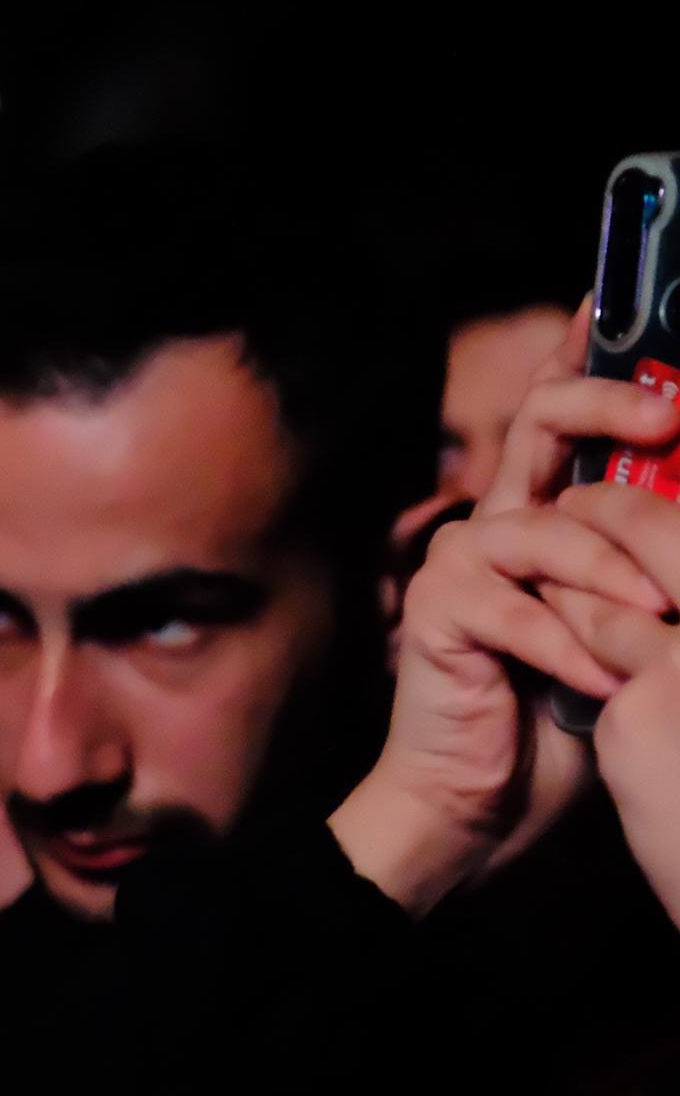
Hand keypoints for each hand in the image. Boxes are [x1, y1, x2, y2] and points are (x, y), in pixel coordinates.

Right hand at [330, 327, 677, 913]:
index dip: (586, 352)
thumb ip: (650, 562)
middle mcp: (502, 520)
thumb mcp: (633, 623)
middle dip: (608, 405)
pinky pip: (515, 606)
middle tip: (668, 419)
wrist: (485, 795)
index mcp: (548, 513)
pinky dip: (569, 644)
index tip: (610, 300)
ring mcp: (464, 561)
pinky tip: (602, 678)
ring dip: (611, 572)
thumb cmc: (567, 713)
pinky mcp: (440, 611)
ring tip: (654, 623)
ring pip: (545, 526)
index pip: (565, 414)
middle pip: (542, 421)